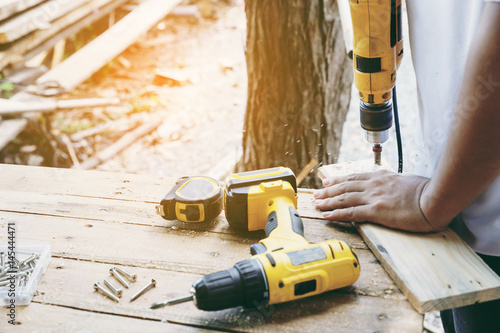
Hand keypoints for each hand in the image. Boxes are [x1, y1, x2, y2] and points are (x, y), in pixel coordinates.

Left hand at [313, 170, 442, 231]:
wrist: (435, 198)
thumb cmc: (428, 191)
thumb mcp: (407, 181)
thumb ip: (394, 183)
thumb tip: (391, 187)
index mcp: (381, 177)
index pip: (354, 178)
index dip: (339, 180)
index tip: (328, 181)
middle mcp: (374, 185)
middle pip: (345, 187)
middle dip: (328, 191)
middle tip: (317, 193)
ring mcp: (373, 197)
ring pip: (344, 198)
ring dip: (327, 201)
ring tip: (316, 204)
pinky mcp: (376, 211)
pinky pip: (350, 213)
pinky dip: (336, 213)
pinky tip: (327, 215)